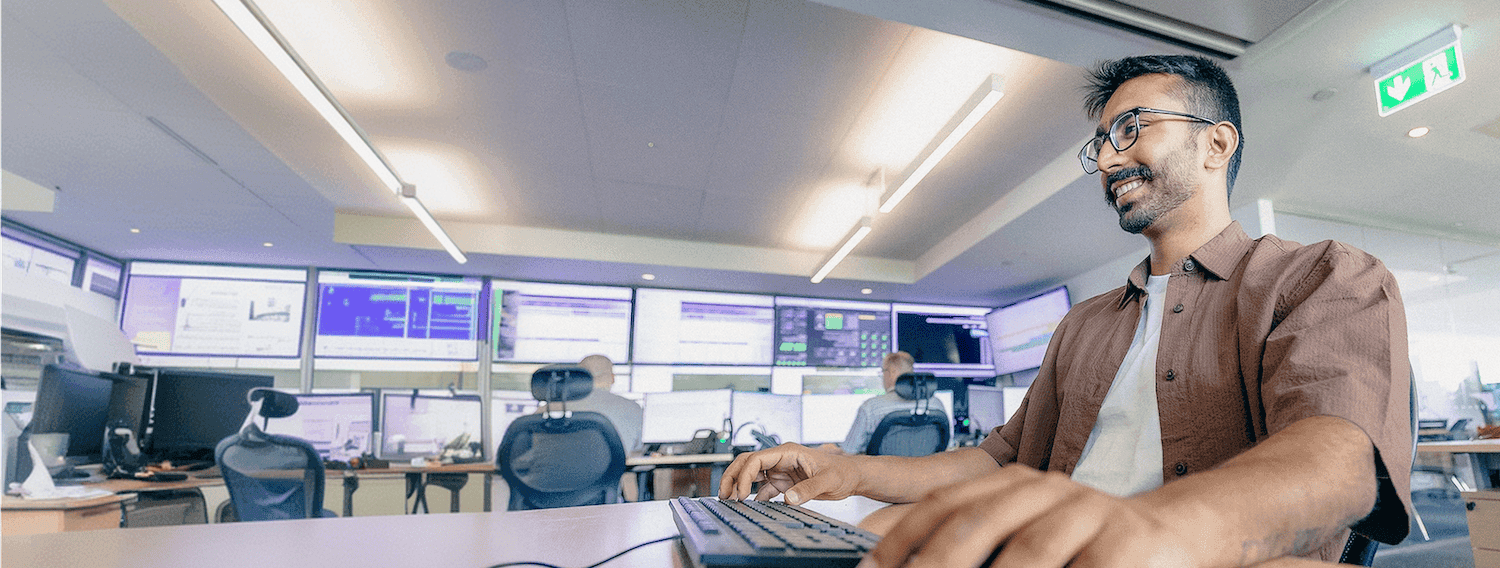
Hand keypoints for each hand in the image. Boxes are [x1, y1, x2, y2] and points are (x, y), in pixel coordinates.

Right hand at [718, 443, 860, 504]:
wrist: (852, 476)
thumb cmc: (843, 471)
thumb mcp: (828, 480)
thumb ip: (808, 489)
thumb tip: (788, 499)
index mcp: (788, 452)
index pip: (756, 459)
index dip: (744, 475)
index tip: (741, 494)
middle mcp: (781, 459)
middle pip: (748, 463)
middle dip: (733, 477)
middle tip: (723, 494)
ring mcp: (781, 470)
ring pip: (751, 474)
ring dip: (739, 486)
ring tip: (729, 500)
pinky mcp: (784, 482)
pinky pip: (763, 488)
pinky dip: (754, 496)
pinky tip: (749, 506)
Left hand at [862, 464, 1196, 567]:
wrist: (1171, 534)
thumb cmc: (1082, 545)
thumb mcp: (1022, 533)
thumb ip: (971, 543)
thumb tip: (901, 562)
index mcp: (1010, 483)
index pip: (942, 504)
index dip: (900, 537)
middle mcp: (1045, 490)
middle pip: (976, 524)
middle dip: (936, 565)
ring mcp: (1087, 513)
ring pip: (1029, 552)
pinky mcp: (1126, 543)